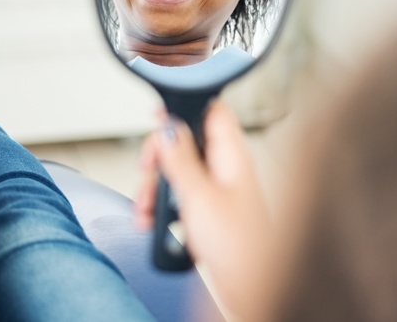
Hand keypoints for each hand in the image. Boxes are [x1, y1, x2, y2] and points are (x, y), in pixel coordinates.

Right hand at [135, 101, 272, 317]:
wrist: (248, 289)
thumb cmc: (239, 247)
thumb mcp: (199, 195)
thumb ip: (180, 158)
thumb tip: (168, 127)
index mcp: (231, 155)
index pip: (210, 111)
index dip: (183, 108)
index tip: (158, 117)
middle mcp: (224, 169)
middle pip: (184, 143)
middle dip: (159, 158)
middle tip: (148, 170)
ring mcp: (216, 191)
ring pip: (176, 173)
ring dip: (156, 188)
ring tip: (148, 209)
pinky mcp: (207, 213)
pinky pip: (178, 198)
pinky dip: (162, 208)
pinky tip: (154, 223)